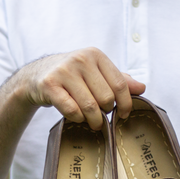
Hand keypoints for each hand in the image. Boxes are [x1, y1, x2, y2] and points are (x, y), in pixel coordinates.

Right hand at [20, 47, 145, 129]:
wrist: (37, 76)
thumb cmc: (73, 77)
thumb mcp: (96, 74)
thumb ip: (118, 80)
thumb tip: (142, 88)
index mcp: (95, 55)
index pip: (120, 84)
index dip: (125, 104)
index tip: (123, 115)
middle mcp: (80, 59)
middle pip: (106, 98)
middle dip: (106, 113)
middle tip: (102, 116)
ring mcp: (64, 71)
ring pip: (90, 106)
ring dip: (94, 120)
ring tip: (93, 122)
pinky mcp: (49, 85)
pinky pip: (72, 110)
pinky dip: (77, 119)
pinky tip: (77, 117)